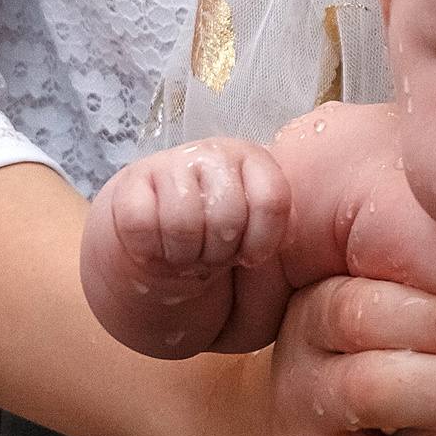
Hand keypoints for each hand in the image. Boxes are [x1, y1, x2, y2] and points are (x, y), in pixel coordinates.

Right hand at [81, 140, 293, 357]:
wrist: (157, 281)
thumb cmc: (221, 272)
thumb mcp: (267, 260)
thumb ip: (292, 244)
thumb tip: (308, 242)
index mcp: (255, 165)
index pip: (272, 198)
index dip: (260, 244)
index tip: (248, 258)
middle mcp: (213, 155)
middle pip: (227, 213)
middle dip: (219, 254)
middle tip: (210, 259)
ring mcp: (167, 166)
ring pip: (183, 220)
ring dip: (184, 256)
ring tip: (185, 256)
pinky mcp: (126, 189)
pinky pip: (143, 225)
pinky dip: (150, 253)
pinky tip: (155, 253)